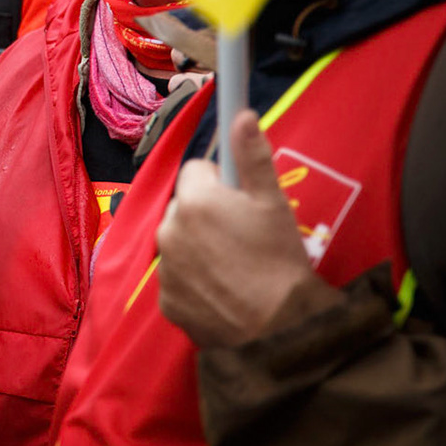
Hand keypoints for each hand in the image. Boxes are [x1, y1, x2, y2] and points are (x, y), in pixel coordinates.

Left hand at [157, 111, 328, 348]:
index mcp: (194, 201)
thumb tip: (241, 114)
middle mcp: (169, 230)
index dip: (222, 181)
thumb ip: (252, 156)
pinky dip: (195, 280)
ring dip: (200, 246)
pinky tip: (225, 290)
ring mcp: (164, 267)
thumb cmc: (281, 261)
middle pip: (186, 207)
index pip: (197, 170)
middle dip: (208, 213)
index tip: (242, 199)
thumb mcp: (274, 204)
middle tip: (244, 235)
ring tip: (238, 265)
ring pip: (180, 242)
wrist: (280, 330)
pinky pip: (178, 277)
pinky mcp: (166, 300)